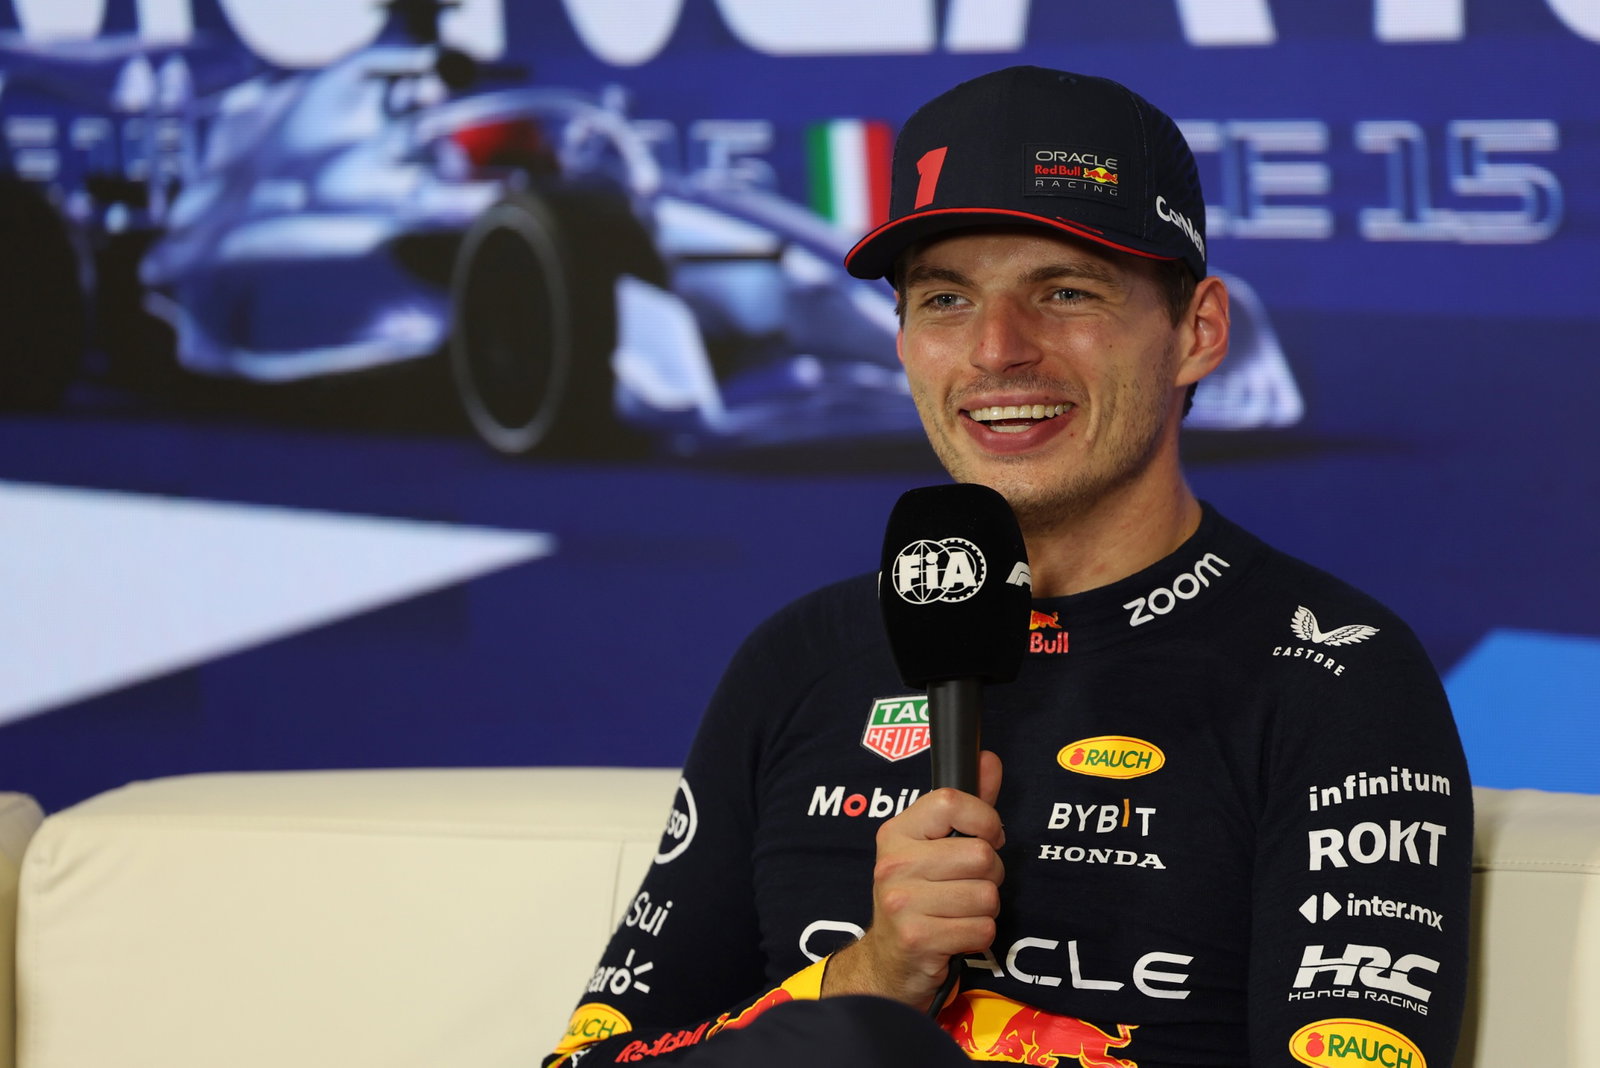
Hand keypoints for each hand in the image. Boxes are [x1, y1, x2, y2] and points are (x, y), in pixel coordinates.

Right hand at [821, 750, 1004, 1008]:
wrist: (887, 959)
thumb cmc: (918, 894)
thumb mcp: (933, 845)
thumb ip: (966, 804)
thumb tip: (987, 759)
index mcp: (897, 832)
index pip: (951, 802)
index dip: (984, 819)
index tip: (986, 835)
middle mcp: (893, 863)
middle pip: (981, 854)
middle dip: (991, 874)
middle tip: (970, 883)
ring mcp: (901, 902)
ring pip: (987, 895)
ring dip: (985, 908)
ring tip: (960, 910)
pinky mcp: (917, 939)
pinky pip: (982, 929)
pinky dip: (979, 935)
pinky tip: (956, 934)